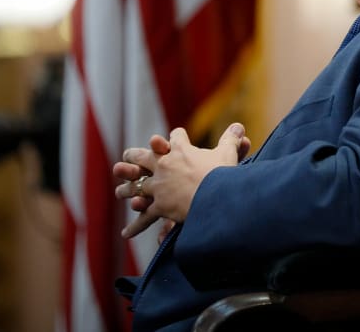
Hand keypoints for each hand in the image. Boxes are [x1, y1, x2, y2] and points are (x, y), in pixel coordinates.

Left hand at [113, 123, 250, 238]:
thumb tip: (239, 125)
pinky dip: (135, 226)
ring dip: (127, 189)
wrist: (213, 197)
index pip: (176, 138)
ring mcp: (159, 186)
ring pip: (137, 186)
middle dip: (134, 156)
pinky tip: (125, 234)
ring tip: (120, 192)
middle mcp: (164, 166)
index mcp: (180, 151)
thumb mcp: (227, 153)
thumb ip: (231, 139)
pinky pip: (144, 217)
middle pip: (143, 157)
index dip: (176, 137)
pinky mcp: (159, 206)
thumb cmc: (222, 174)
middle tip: (127, 156)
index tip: (176, 136)